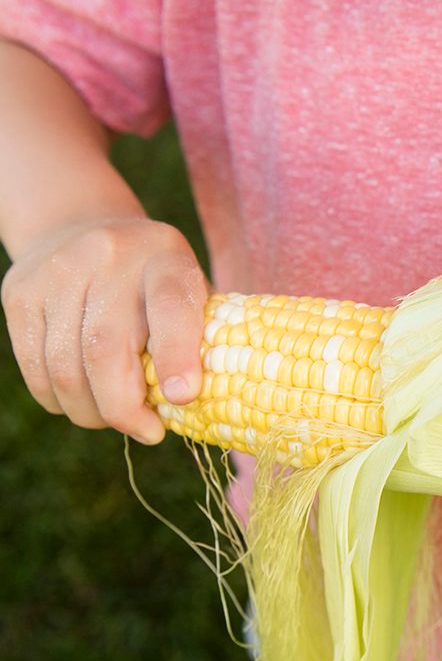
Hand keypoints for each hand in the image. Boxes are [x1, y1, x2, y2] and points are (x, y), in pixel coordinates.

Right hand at [2, 216, 208, 442]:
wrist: (81, 228)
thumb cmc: (154, 280)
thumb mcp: (191, 291)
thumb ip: (202, 339)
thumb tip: (203, 404)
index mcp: (165, 257)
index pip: (171, 306)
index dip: (177, 356)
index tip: (183, 398)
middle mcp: (107, 257)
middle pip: (105, 349)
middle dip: (124, 407)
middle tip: (147, 432)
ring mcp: (56, 273)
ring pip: (64, 367)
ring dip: (91, 411)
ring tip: (114, 419)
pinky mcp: (20, 293)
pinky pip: (35, 367)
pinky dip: (59, 398)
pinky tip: (82, 403)